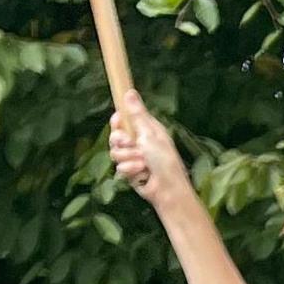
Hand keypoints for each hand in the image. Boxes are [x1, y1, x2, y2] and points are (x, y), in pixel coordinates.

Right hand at [108, 94, 192, 211]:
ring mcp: (133, 157)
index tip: (118, 122)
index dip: (118, 120)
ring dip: (129, 158)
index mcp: (145, 129)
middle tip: (132, 144)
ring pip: (115, 152)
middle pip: (115, 135)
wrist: (169, 190)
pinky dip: (130, 170)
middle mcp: (138, 142)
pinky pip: (119, 167)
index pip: (123, 118)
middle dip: (122, 141)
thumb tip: (130, 92)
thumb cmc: (165, 161)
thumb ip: (137, 114)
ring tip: (143, 163)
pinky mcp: (130, 172)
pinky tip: (142, 174)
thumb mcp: (150, 134)